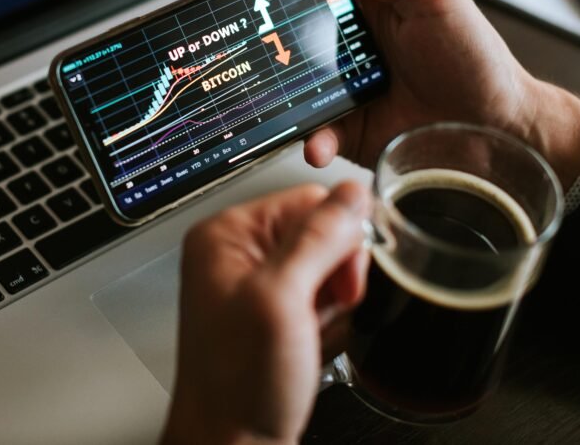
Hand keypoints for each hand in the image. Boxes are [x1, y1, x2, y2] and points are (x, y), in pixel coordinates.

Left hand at [161, 182, 369, 444]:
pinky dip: (329, 323)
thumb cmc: (236, 385)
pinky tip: (311, 345)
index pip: (308, 199)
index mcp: (227, 235)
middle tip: (319, 311)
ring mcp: (257, 287)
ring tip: (308, 334)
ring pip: (329, 269)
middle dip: (336, 275)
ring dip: (335, 304)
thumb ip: (319, 238)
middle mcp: (238, 255)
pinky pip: (323, 300)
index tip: (339, 277)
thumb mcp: (282, 300)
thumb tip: (352, 193)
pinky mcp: (275, 316)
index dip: (337, 236)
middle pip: (322, 232)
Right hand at [231, 0, 579, 187]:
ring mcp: (343, 89)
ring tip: (268, 90)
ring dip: (274, 88)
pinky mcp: (347, 131)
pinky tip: (318, 141)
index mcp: (367, 4)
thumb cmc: (476, 59)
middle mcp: (347, 45)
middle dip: (255, 27)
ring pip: (289, 84)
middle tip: (234, 24)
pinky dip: (310, 139)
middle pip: (286, 29)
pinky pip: (313, 133)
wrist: (499, 131)